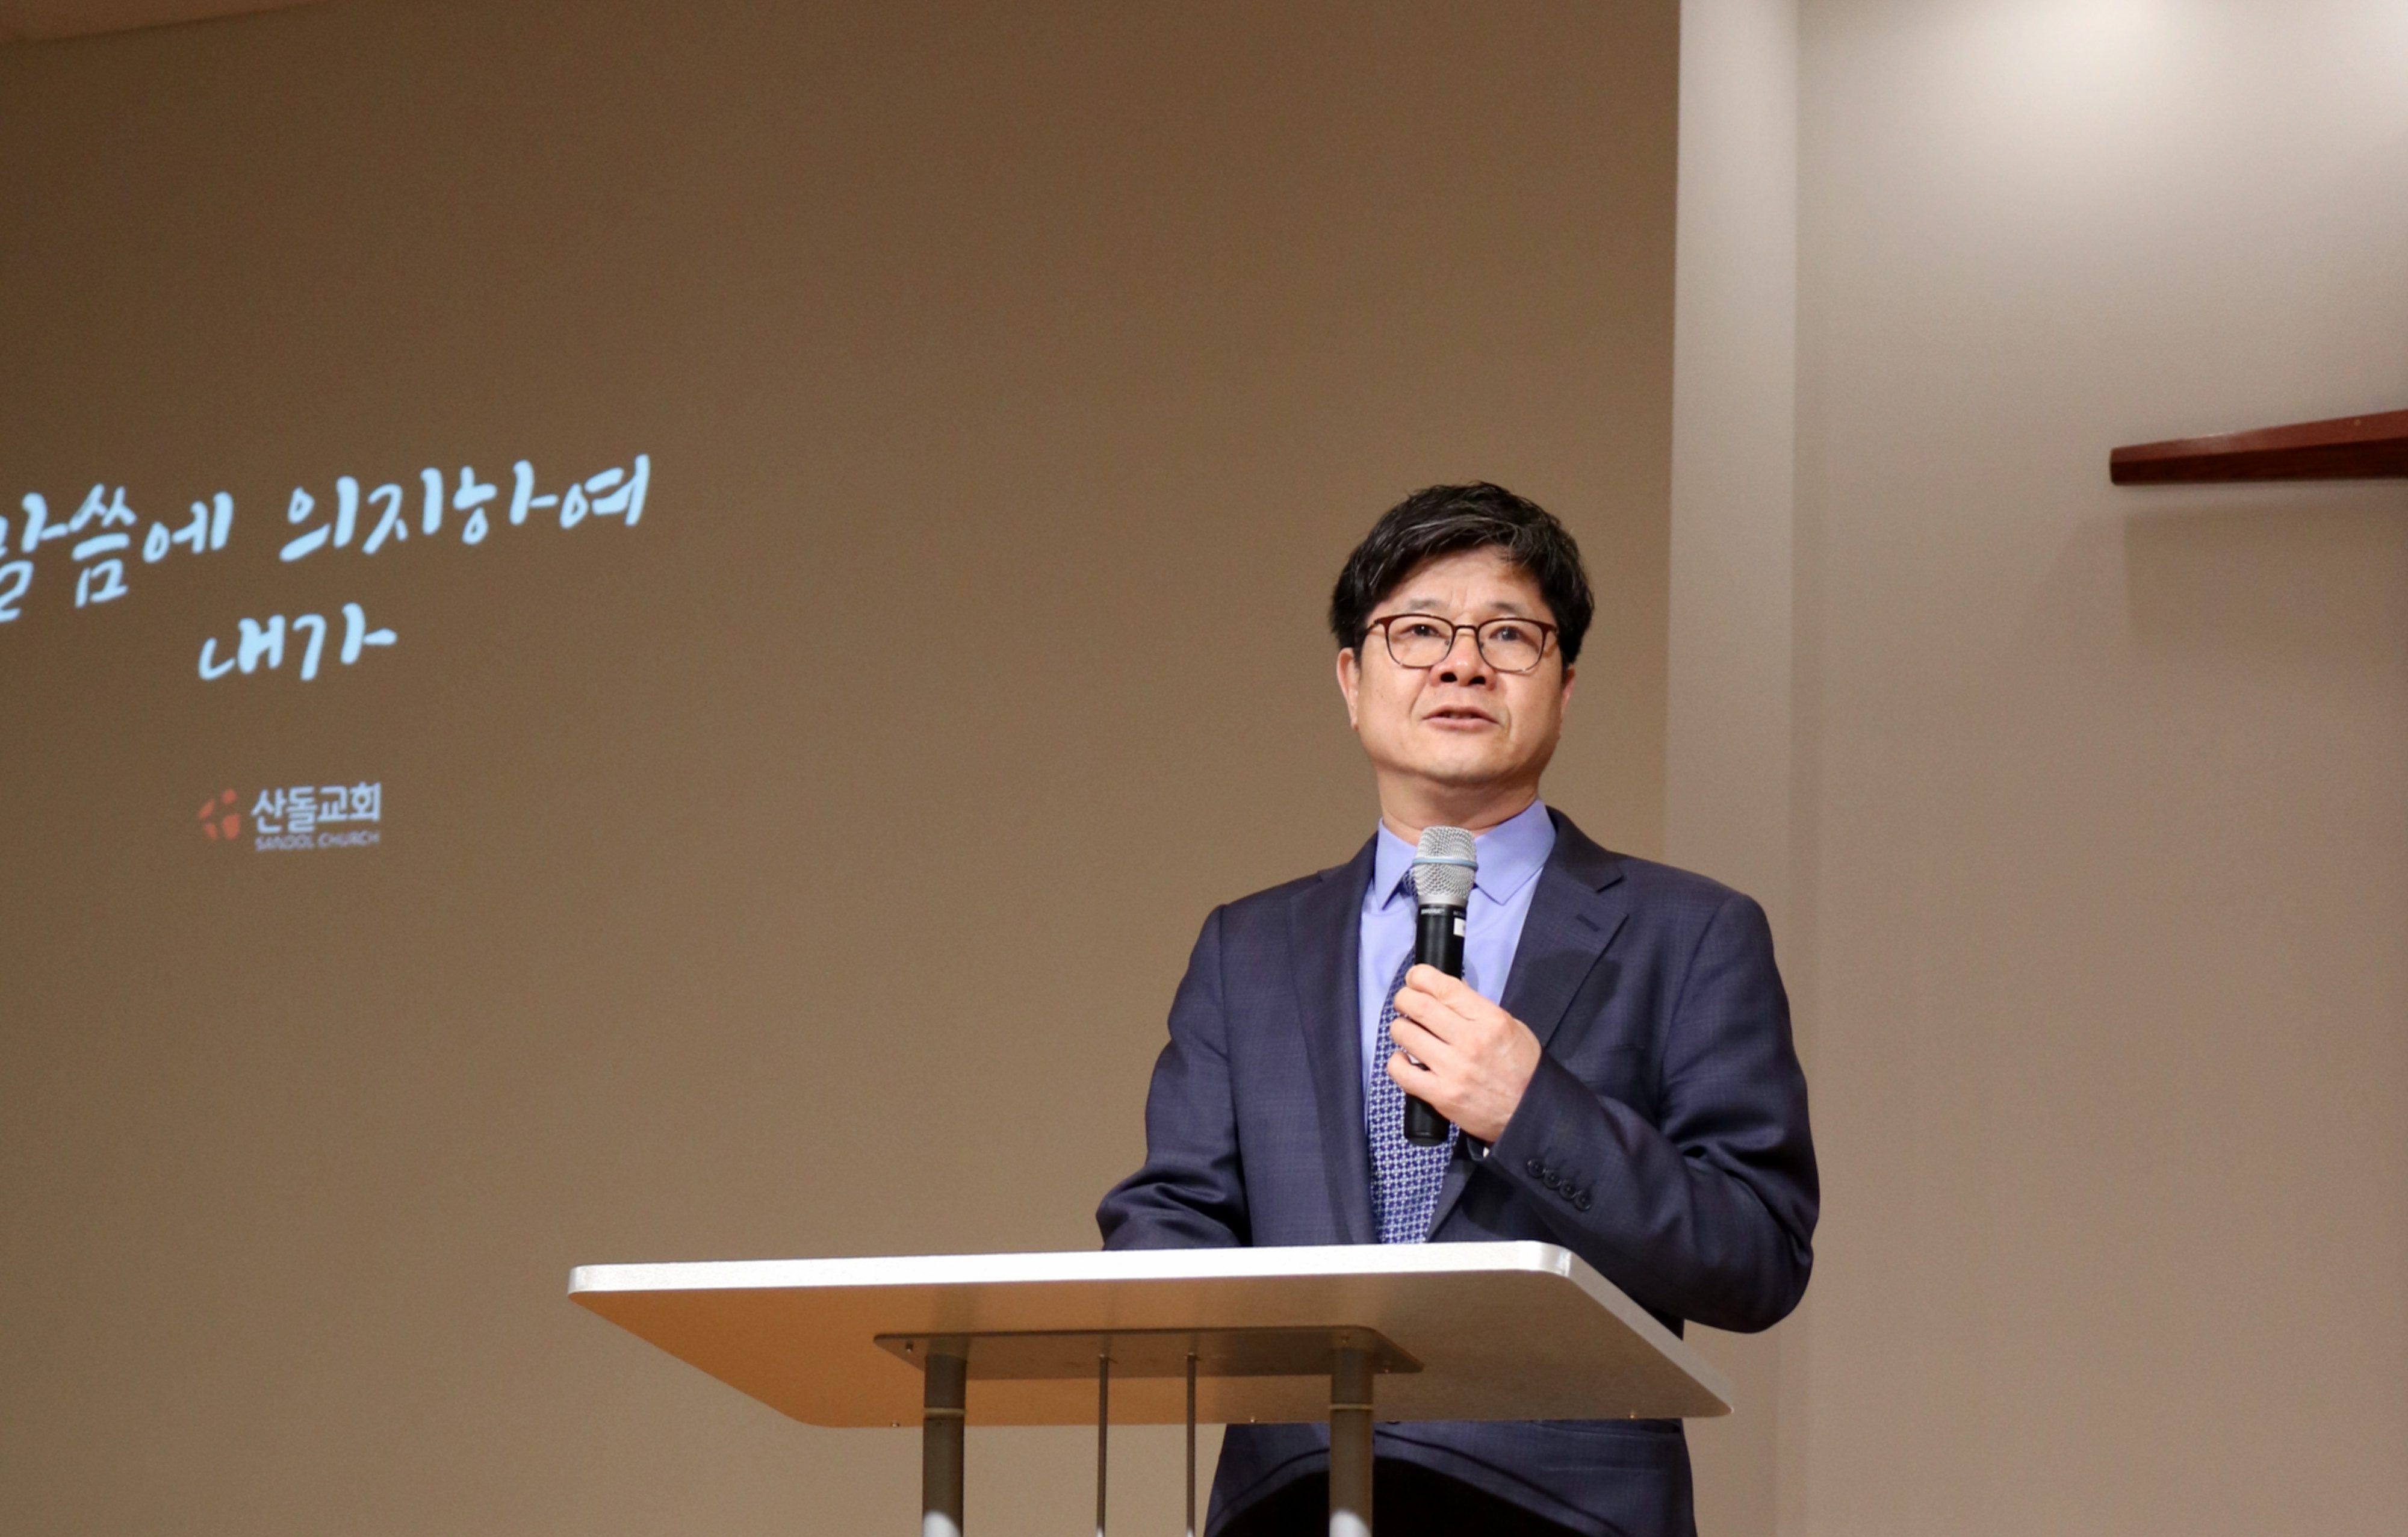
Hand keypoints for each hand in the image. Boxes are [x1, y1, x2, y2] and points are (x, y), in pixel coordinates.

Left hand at [1384, 965, 1541, 1143]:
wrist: (1531, 1111)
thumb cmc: (1522, 1066)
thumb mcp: (1509, 1026)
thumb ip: (1476, 1007)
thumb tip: (1443, 990)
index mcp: (1490, 1020)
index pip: (1443, 987)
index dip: (1420, 977)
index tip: (1414, 979)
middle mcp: (1470, 1041)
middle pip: (1418, 1006)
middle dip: (1404, 998)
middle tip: (1405, 1002)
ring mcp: (1453, 1069)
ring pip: (1405, 1034)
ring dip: (1399, 1028)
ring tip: (1407, 1031)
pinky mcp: (1441, 1095)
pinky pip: (1401, 1072)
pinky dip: (1396, 1062)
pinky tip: (1405, 1060)